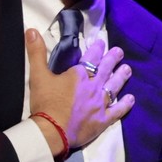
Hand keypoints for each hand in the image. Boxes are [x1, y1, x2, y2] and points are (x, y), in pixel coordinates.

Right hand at [25, 28, 133, 152]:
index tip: (102, 43)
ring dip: (121, 77)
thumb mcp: (38, 75)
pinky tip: (130, 99)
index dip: (97, 49)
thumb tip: (31, 30)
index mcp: (79, 75)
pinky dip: (125, 105)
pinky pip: (117, 111)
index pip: (91, 58)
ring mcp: (100, 104)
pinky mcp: (102, 120)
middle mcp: (93, 87)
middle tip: (119, 52)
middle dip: (113, 59)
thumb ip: (36, 52)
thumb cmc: (45, 103)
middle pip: (106, 70)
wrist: (51, 131)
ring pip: (114, 87)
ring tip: (127, 70)